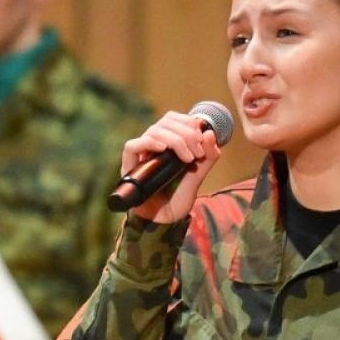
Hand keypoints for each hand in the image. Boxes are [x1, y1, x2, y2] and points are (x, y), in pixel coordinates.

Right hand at [124, 110, 223, 224]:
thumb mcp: (199, 175)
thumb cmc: (179, 198)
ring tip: (187, 158)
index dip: (188, 122)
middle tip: (197, 152)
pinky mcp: (129, 167)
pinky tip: (163, 149)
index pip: (173, 119)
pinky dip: (148, 143)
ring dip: (174, 140)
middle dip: (186, 133)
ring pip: (152, 131)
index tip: (202, 138)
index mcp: (167, 143)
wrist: (166, 220)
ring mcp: (140, 156)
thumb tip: (210, 132)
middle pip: (164, 122)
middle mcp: (153, 146)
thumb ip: (208, 156)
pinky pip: (132, 146)